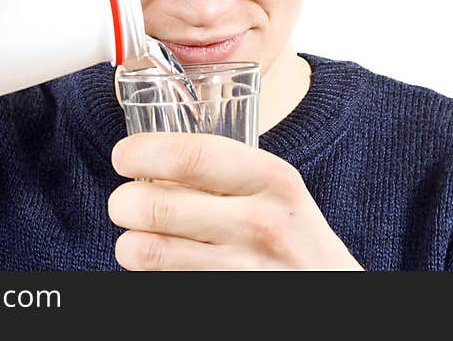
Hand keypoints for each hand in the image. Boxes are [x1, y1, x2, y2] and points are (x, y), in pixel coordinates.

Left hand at [108, 132, 363, 269]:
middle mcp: (260, 224)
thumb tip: (152, 154)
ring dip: (128, 242)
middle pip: (156, 205)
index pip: (190, 156)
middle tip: (124, 202)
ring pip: (147, 251)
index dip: (143, 153)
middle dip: (123, 202)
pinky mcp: (224, 299)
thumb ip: (227, 168)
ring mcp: (243, 270)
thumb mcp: (278, 189)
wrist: (329, 290)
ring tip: (135, 236)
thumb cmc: (293, 234)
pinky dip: (149, 272)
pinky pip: (162, 280)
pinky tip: (163, 264)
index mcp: (272, 180)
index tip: (123, 156)